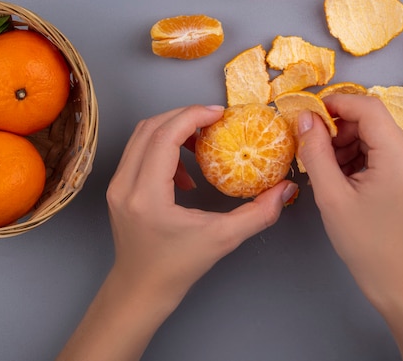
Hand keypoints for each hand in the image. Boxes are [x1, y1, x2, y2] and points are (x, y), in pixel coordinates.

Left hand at [57, 104, 297, 360]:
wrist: (141, 288)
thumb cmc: (177, 268)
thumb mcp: (222, 239)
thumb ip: (258, 213)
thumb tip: (285, 190)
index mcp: (147, 196)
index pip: (165, 137)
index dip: (192, 116)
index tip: (219, 114)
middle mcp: (125, 185)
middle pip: (150, 128)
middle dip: (183, 117)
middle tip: (213, 122)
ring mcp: (116, 185)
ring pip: (141, 137)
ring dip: (172, 130)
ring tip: (201, 145)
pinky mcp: (117, 188)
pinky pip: (138, 152)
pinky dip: (161, 148)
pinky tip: (184, 172)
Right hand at [296, 94, 402, 359]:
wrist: (394, 274)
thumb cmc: (362, 241)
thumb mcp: (330, 195)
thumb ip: (315, 151)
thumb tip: (304, 118)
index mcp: (401, 158)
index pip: (369, 108)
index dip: (336, 104)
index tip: (307, 113)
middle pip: (371, 120)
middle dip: (338, 129)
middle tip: (313, 150)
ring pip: (374, 132)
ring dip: (346, 142)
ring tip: (327, 169)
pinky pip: (381, 147)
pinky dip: (357, 153)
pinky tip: (342, 175)